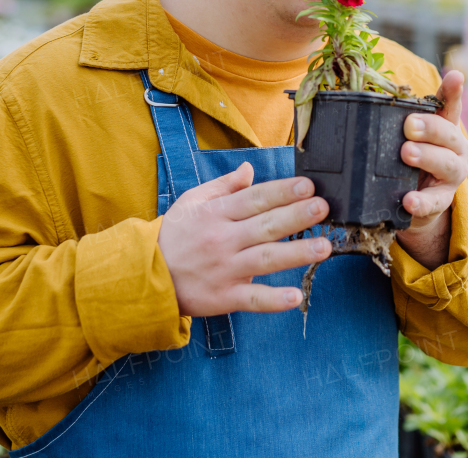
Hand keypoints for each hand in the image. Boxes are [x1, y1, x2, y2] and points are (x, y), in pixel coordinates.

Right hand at [157, 163, 331, 316]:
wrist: (144, 275)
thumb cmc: (173, 235)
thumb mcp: (192, 201)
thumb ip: (224, 186)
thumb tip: (250, 169)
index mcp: (217, 214)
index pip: (255, 199)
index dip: (282, 192)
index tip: (308, 186)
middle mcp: (223, 240)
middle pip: (265, 226)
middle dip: (296, 216)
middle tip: (322, 208)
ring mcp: (224, 269)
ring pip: (265, 259)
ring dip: (296, 254)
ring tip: (323, 247)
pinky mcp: (223, 297)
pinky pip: (252, 299)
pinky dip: (273, 299)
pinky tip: (295, 296)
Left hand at [396, 70, 467, 269]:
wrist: (411, 204)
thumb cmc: (404, 162)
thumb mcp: (400, 139)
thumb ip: (390, 121)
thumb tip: (355, 99)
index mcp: (443, 128)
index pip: (450, 106)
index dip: (453, 91)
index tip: (455, 76)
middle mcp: (453, 149)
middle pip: (449, 134)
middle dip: (430, 127)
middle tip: (409, 125)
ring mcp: (450, 176)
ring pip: (447, 164)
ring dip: (427, 157)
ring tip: (406, 153)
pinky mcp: (441, 202)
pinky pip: (434, 202)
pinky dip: (421, 201)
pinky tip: (408, 200)